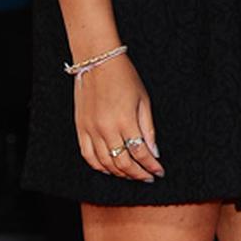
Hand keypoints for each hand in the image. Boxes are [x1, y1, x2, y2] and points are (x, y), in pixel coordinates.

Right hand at [74, 53, 162, 181]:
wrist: (98, 63)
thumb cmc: (125, 78)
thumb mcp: (144, 100)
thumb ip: (148, 128)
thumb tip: (154, 152)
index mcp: (125, 120)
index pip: (140, 152)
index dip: (151, 166)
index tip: (159, 172)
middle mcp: (106, 129)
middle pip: (123, 162)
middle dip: (138, 173)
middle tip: (148, 177)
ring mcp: (91, 131)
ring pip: (105, 163)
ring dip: (120, 173)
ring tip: (133, 175)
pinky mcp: (81, 130)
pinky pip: (88, 156)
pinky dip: (99, 167)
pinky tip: (110, 169)